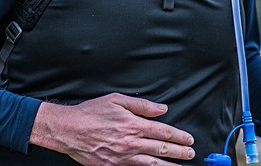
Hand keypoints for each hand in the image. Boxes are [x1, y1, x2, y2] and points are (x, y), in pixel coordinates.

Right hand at [29, 92, 195, 164]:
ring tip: (181, 165)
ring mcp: (123, 157)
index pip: (163, 131)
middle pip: (161, 148)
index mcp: (133, 124)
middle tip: (191, 153)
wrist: (69, 130)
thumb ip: (142, 105)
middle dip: (179, 151)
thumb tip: (161, 109)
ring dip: (169, 164)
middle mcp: (131, 143)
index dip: (179, 136)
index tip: (188, 139)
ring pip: (152, 163)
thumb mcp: (117, 100)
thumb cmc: (91, 113)